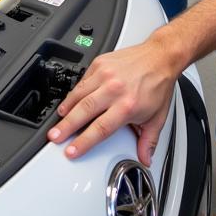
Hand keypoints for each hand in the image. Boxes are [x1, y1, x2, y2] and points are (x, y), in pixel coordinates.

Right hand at [47, 37, 178, 162]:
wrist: (161, 56)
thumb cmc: (158, 84)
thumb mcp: (158, 117)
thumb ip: (148, 141)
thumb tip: (145, 158)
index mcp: (128, 105)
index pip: (100, 129)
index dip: (83, 142)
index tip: (71, 151)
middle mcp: (115, 89)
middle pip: (84, 111)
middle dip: (66, 126)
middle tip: (54, 137)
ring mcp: (106, 74)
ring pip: (79, 94)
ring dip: (66, 109)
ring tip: (57, 121)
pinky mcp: (100, 63)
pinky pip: (82, 80)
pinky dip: (74, 92)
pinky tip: (70, 101)